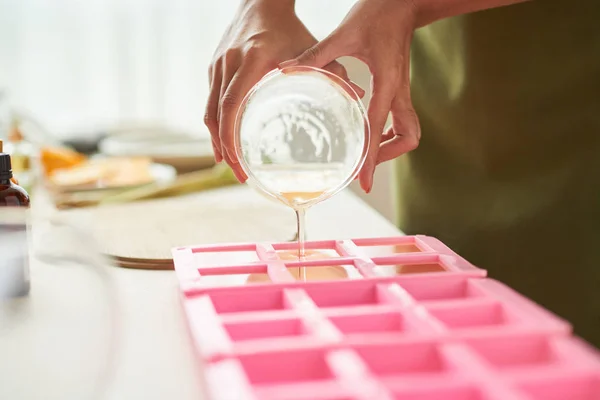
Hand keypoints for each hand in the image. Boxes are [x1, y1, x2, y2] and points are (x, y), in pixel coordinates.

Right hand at [205, 0, 364, 181]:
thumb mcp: (310, 47)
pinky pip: (210, 99)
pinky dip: (216, 122)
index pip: (232, 105)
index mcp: (252, 61)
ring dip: (216, 138)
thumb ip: (333, 71)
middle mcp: (229, 63)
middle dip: (223, 147)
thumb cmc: (288, 27)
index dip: (231, 137)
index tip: (239, 161)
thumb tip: (356, 96)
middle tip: (236, 171)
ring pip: (209, 109)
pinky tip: (224, 138)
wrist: (261, 1)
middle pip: (216, 114)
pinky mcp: (214, 66)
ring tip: (228, 161)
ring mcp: (218, 65)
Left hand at [279, 0, 420, 192]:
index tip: (364, 183)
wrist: (404, 1)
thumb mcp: (344, 34)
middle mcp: (399, 92)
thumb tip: (286, 70)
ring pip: (409, 131)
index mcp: (387, 83)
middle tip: (365, 164)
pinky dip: (390, 131)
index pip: (380, 130)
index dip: (372, 159)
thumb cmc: (377, 13)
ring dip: (392, 145)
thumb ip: (315, 56)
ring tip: (367, 151)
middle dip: (388, 155)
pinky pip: (403, 119)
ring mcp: (403, 91)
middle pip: (407, 138)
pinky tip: (370, 128)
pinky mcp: (400, 87)